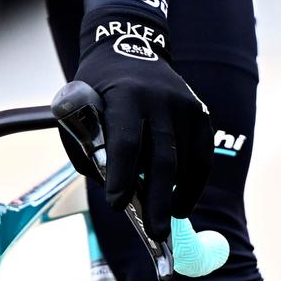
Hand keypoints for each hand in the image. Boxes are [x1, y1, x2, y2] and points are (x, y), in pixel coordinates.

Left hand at [71, 11, 212, 240]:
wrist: (129, 46)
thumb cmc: (97, 90)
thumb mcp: (79, 109)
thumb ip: (89, 149)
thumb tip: (113, 192)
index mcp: (125, 95)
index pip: (126, 140)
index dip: (121, 175)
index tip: (116, 204)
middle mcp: (160, 99)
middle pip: (162, 158)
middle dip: (156, 200)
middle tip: (154, 233)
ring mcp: (186, 106)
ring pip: (184, 163)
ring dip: (172, 195)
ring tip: (161, 220)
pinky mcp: (201, 114)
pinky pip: (201, 159)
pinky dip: (192, 185)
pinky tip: (179, 204)